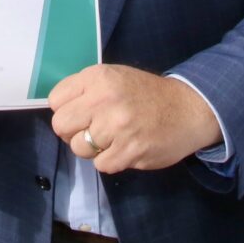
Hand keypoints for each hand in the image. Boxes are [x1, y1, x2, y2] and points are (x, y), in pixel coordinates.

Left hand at [47, 65, 220, 173]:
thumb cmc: (146, 94)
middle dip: (73, 131)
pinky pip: (101, 165)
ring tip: (113, 138)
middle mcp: (104, 100)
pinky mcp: (130, 151)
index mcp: (98, 77)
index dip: (66, 109)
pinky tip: (125, 148)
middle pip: (61, 126)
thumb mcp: (114, 77)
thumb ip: (85, 89)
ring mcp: (117, 127)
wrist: (188, 109)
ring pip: (79, 148)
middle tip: (92, 129)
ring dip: (93, 149)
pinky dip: (111, 160)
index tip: (81, 113)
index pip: (55, 100)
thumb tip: (58, 110)